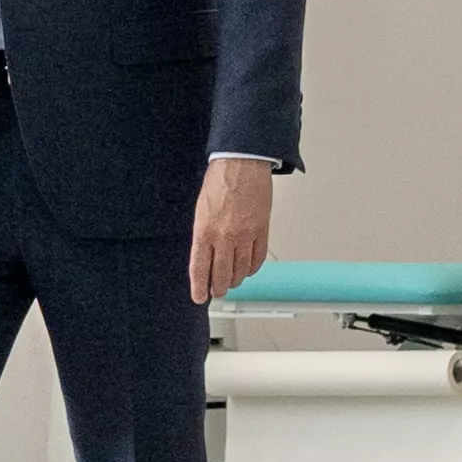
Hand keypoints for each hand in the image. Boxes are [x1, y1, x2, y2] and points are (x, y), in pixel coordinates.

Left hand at [187, 158, 273, 303]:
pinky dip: (251, 268)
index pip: (200, 268)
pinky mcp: (261, 231)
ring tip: (231, 282)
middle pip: (221, 275)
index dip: (199, 287)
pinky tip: (247, 269)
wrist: (242, 164)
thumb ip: (203, 234)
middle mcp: (224, 237)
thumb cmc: (220, 181)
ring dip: (235, 280)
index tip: (199, 297)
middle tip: (217, 292)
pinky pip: (257, 258)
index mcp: (205, 231)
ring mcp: (245, 235)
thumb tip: (204, 256)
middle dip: (218, 288)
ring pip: (240, 270)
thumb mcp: (201, 210)